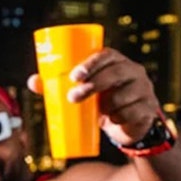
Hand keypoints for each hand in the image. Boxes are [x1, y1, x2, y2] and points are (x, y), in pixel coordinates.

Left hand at [28, 48, 159, 146]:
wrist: (127, 125)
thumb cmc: (101, 102)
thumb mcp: (84, 92)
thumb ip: (58, 85)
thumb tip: (33, 82)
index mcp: (117, 62)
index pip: (107, 55)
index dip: (91, 63)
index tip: (74, 76)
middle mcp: (134, 72)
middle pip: (115, 73)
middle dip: (93, 85)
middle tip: (72, 97)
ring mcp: (144, 90)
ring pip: (124, 95)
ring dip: (106, 105)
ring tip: (97, 111)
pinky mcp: (148, 110)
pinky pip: (133, 113)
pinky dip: (119, 117)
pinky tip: (112, 119)